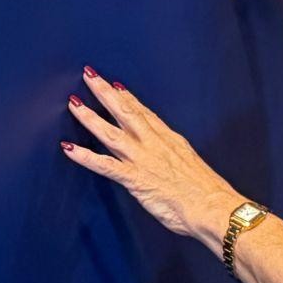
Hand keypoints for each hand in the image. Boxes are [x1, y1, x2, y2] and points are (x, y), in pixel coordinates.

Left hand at [60, 67, 242, 250]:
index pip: (144, 113)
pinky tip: (69, 148)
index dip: (128, 97)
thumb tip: (170, 157)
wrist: (213, 206)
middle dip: (105, 93)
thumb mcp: (192, 164)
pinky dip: (85, 156)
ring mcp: (142, 159)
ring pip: (110, 132)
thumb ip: (176, 156)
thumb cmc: (208, 192)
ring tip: (73, 103)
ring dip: (89, 117)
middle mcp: (153, 144)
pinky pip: (104, 165)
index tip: (116, 85)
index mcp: (169, 139)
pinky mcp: (135, 178)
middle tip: (89, 75)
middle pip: (125, 111)